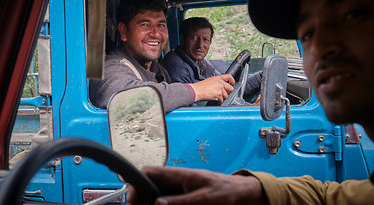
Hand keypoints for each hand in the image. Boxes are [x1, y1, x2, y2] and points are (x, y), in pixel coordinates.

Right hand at [127, 166, 266, 204]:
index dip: (136, 183)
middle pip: (148, 186)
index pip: (149, 172)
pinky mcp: (183, 197)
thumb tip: (158, 203)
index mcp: (178, 175)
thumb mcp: (204, 198)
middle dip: (140, 198)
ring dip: (150, 203)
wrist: (240, 194)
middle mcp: (175, 181)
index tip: (133, 199)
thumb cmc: (226, 191)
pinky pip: (167, 201)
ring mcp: (178, 189)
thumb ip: (181, 201)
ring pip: (156, 196)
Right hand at [189, 74, 234, 102]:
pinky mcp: (218, 95)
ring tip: (218, 97)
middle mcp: (220, 83)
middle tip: (225, 93)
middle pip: (230, 88)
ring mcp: (220, 89)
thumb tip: (221, 87)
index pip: (229, 77)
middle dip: (228, 92)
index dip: (232, 81)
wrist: (197, 90)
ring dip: (223, 97)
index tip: (233, 84)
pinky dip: (219, 102)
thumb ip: (217, 82)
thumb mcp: (210, 80)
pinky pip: (222, 100)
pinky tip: (217, 101)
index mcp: (218, 78)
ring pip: (226, 95)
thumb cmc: (200, 86)